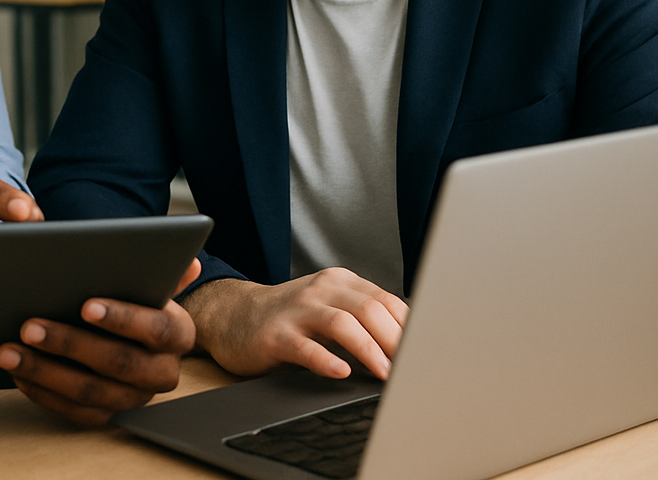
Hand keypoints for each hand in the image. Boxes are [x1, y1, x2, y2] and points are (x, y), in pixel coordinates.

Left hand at [0, 258, 200, 425]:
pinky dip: (42, 392)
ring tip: (9, 350)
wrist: (127, 335)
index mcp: (178, 334)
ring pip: (90, 391)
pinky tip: (18, 371)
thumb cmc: (131, 298)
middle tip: (29, 326)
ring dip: (44, 370)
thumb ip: (160, 270)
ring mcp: (134, 399)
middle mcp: (162, 373)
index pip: (156, 329)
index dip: (122, 318)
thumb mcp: (146, 280)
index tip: (85, 305)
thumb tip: (187, 261)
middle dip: (69, 343)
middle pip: (117, 363)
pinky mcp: (107, 416)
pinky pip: (74, 412)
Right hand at [180, 269, 407, 380]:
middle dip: (395, 340)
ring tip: (385, 374)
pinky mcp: (275, 334)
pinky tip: (340, 372)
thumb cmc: (291, 318)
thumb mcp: (329, 308)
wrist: (234, 315)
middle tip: (411, 368)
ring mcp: (296, 310)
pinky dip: (326, 360)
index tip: (424, 353)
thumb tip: (408, 347)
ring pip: (342, 323)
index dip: (408, 328)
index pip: (386, 300)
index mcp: (340, 282)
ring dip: (369, 350)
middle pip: (369, 309)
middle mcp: (320, 290)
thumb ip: (363, 319)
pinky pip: (305, 347)